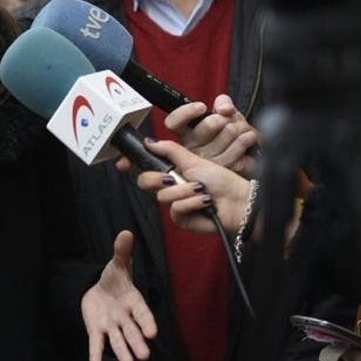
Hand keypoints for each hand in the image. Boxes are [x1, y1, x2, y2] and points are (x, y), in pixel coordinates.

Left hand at [80, 231, 157, 360]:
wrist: (100, 290)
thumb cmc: (114, 279)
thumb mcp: (116, 265)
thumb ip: (121, 252)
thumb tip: (126, 232)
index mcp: (133, 301)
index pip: (142, 313)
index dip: (147, 322)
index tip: (152, 333)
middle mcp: (125, 317)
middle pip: (132, 331)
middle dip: (137, 343)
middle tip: (144, 356)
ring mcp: (111, 325)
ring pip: (118, 340)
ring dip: (122, 351)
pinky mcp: (97, 330)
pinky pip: (97, 343)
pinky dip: (96, 353)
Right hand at [116, 139, 251, 233]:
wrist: (238, 201)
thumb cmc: (222, 181)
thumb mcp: (194, 159)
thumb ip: (169, 150)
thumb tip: (149, 141)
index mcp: (173, 172)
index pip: (146, 168)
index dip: (131, 165)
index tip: (122, 163)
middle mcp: (172, 187)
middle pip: (145, 182)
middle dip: (158, 178)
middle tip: (172, 177)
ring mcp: (176, 204)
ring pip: (163, 196)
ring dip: (185, 191)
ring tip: (202, 191)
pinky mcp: (181, 219)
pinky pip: (175, 209)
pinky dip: (192, 203)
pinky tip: (205, 202)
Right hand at [165, 95, 257, 176]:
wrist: (246, 154)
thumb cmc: (229, 133)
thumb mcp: (223, 112)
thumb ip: (222, 102)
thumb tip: (225, 108)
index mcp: (186, 133)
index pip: (174, 122)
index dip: (187, 112)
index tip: (202, 107)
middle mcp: (193, 148)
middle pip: (209, 124)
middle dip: (227, 116)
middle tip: (229, 119)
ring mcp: (208, 161)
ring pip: (229, 132)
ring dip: (241, 126)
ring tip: (240, 129)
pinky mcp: (225, 169)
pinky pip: (240, 146)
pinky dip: (248, 138)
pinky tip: (247, 137)